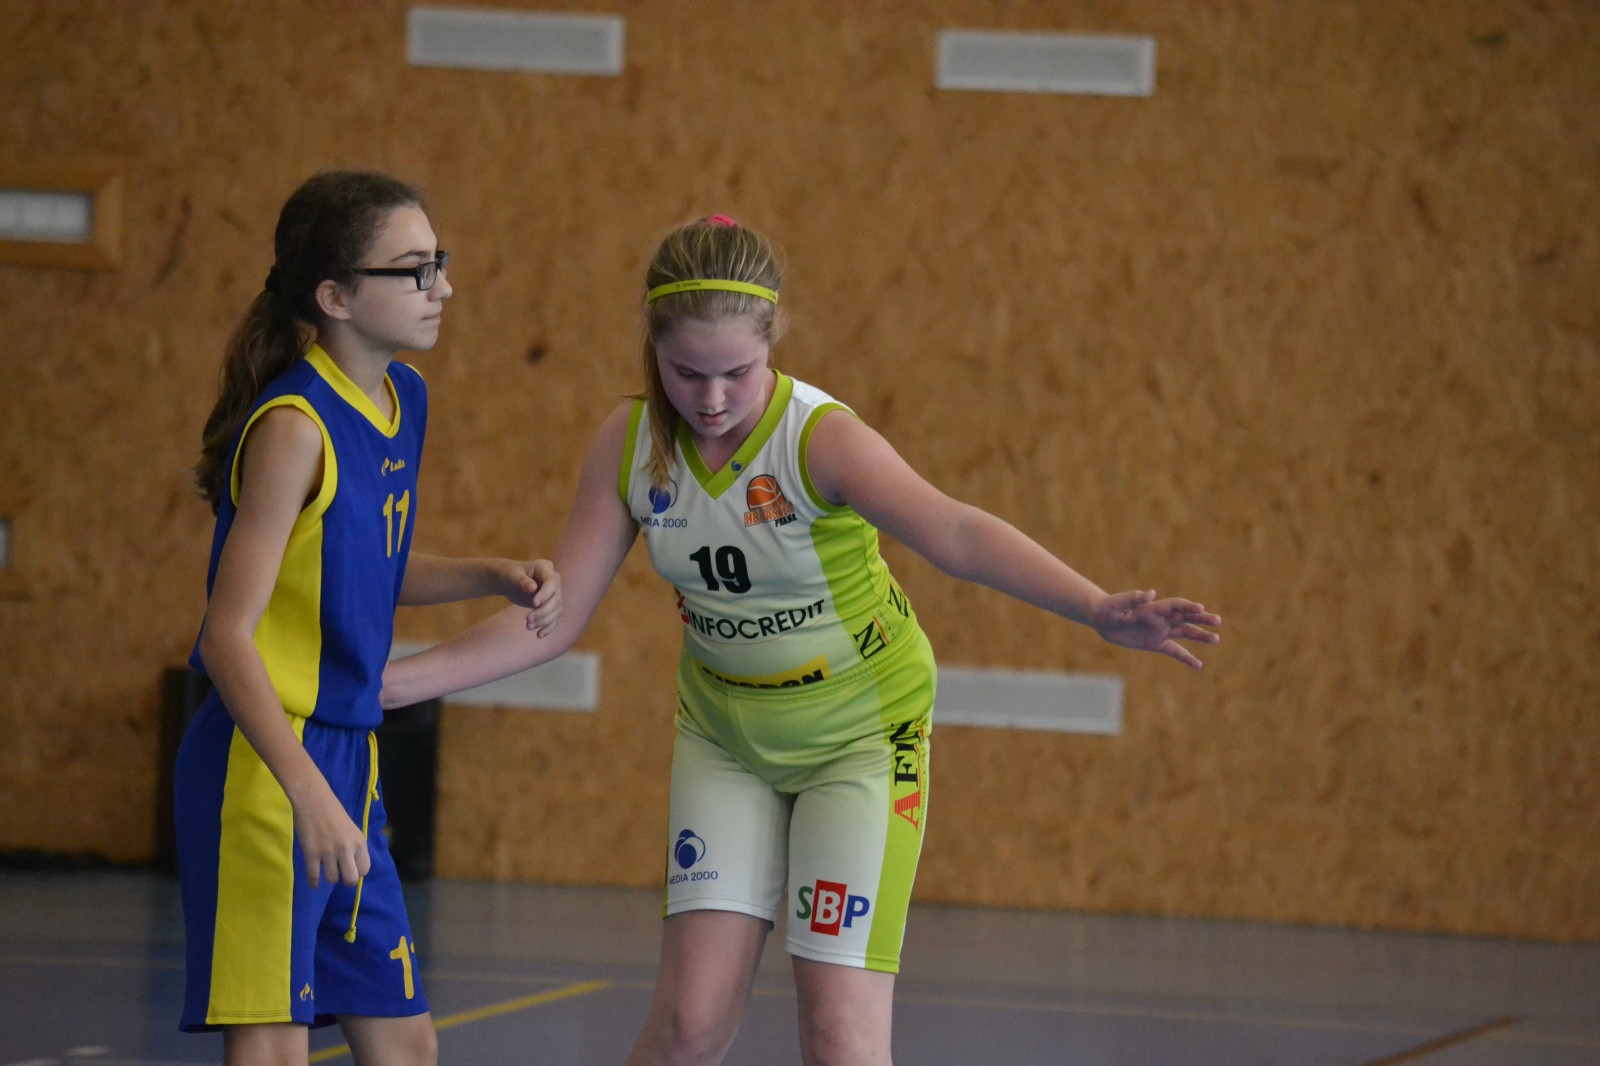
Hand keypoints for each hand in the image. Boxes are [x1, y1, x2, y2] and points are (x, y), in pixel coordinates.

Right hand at [289, 778, 370, 887]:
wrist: (313, 800)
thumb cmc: (334, 812)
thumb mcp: (352, 829)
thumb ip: (355, 847)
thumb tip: (355, 867)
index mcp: (359, 842)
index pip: (365, 869)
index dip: (357, 871)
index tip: (350, 868)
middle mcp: (346, 849)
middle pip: (351, 879)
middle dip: (345, 879)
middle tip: (339, 872)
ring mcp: (328, 852)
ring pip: (332, 879)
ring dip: (329, 877)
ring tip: (325, 869)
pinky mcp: (311, 853)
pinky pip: (314, 877)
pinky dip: (314, 883)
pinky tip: (315, 883)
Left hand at [493, 559, 562, 635]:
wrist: (508, 581)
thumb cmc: (508, 574)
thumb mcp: (511, 576)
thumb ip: (521, 581)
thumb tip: (532, 588)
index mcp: (545, 568)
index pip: (552, 582)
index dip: (545, 594)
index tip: (533, 604)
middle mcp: (554, 580)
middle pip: (556, 599)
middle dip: (543, 611)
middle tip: (527, 619)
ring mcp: (554, 593)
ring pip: (556, 610)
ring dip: (544, 621)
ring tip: (528, 626)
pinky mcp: (551, 604)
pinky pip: (554, 617)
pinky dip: (548, 627)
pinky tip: (539, 635)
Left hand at [1090, 590, 1220, 668]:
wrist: (1103, 620)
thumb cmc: (1109, 608)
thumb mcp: (1117, 603)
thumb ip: (1133, 598)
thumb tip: (1150, 593)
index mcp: (1154, 607)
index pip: (1175, 605)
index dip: (1188, 606)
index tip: (1201, 608)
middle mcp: (1161, 619)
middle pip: (1186, 617)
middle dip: (1201, 619)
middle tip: (1217, 621)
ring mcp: (1160, 631)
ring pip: (1185, 633)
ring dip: (1200, 636)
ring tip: (1216, 639)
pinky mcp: (1156, 643)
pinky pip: (1174, 651)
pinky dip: (1186, 658)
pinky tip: (1198, 665)